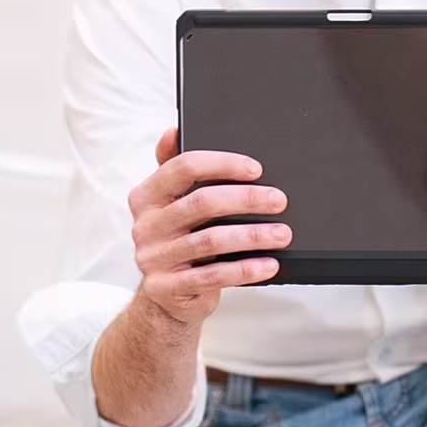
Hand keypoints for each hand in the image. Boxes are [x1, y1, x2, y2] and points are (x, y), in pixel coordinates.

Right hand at [128, 129, 285, 323]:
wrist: (167, 296)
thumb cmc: (180, 240)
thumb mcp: (173, 203)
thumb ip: (174, 168)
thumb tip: (174, 130)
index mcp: (146, 196)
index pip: (182, 168)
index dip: (222, 164)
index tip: (256, 169)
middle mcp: (145, 226)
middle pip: (201, 203)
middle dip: (246, 199)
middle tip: (279, 200)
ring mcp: (153, 258)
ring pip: (211, 241)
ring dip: (252, 235)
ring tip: (282, 233)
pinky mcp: (167, 288)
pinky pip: (213, 276)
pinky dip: (245, 269)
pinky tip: (268, 264)